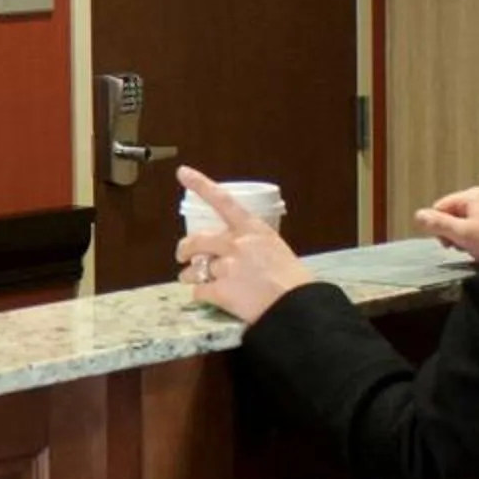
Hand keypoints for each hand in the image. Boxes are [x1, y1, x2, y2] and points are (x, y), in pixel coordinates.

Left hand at [174, 167, 319, 326]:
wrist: (297, 306)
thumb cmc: (293, 280)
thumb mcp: (275, 248)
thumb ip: (251, 244)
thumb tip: (233, 250)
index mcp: (253, 229)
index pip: (222, 201)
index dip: (200, 185)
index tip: (183, 173)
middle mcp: (236, 244)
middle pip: (197, 240)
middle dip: (185, 248)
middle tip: (182, 255)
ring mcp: (226, 267)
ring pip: (194, 270)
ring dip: (190, 276)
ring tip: (192, 280)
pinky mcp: (220, 290)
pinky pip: (199, 292)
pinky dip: (201, 295)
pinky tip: (210, 298)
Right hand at [413, 186, 478, 259]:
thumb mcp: (462, 234)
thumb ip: (438, 224)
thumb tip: (418, 216)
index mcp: (471, 196)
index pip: (439, 208)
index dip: (438, 227)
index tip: (450, 244)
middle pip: (452, 215)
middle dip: (453, 234)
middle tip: (464, 248)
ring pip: (465, 224)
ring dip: (466, 239)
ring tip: (478, 250)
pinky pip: (478, 228)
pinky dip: (478, 239)